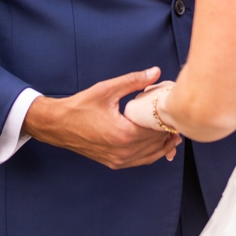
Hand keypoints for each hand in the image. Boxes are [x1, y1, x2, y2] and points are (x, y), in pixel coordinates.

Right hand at [23, 68, 179, 168]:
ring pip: (152, 155)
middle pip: (157, 141)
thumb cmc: (80, 107)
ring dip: (164, 144)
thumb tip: (155, 72)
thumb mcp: (107, 90)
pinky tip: (160, 145)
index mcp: (123, 133)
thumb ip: (133, 81)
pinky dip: (152, 153)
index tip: (175, 110)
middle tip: (178, 119)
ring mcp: (119, 160)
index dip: (168, 119)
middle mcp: (123, 151)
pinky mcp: (114, 163)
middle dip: (168, 130)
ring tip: (174, 132)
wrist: (57, 125)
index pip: (157, 128)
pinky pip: (140, 161)